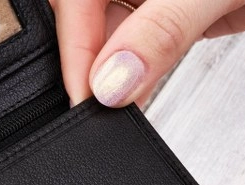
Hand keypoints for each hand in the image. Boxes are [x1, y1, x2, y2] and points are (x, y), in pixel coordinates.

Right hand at [49, 0, 244, 105]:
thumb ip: (162, 31)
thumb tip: (113, 80)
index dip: (76, 48)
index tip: (88, 96)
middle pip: (84, 19)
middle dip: (86, 64)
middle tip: (98, 107)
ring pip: (105, 39)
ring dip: (108, 77)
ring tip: (116, 108)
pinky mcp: (168, 17)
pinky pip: (134, 51)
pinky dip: (131, 79)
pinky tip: (134, 97)